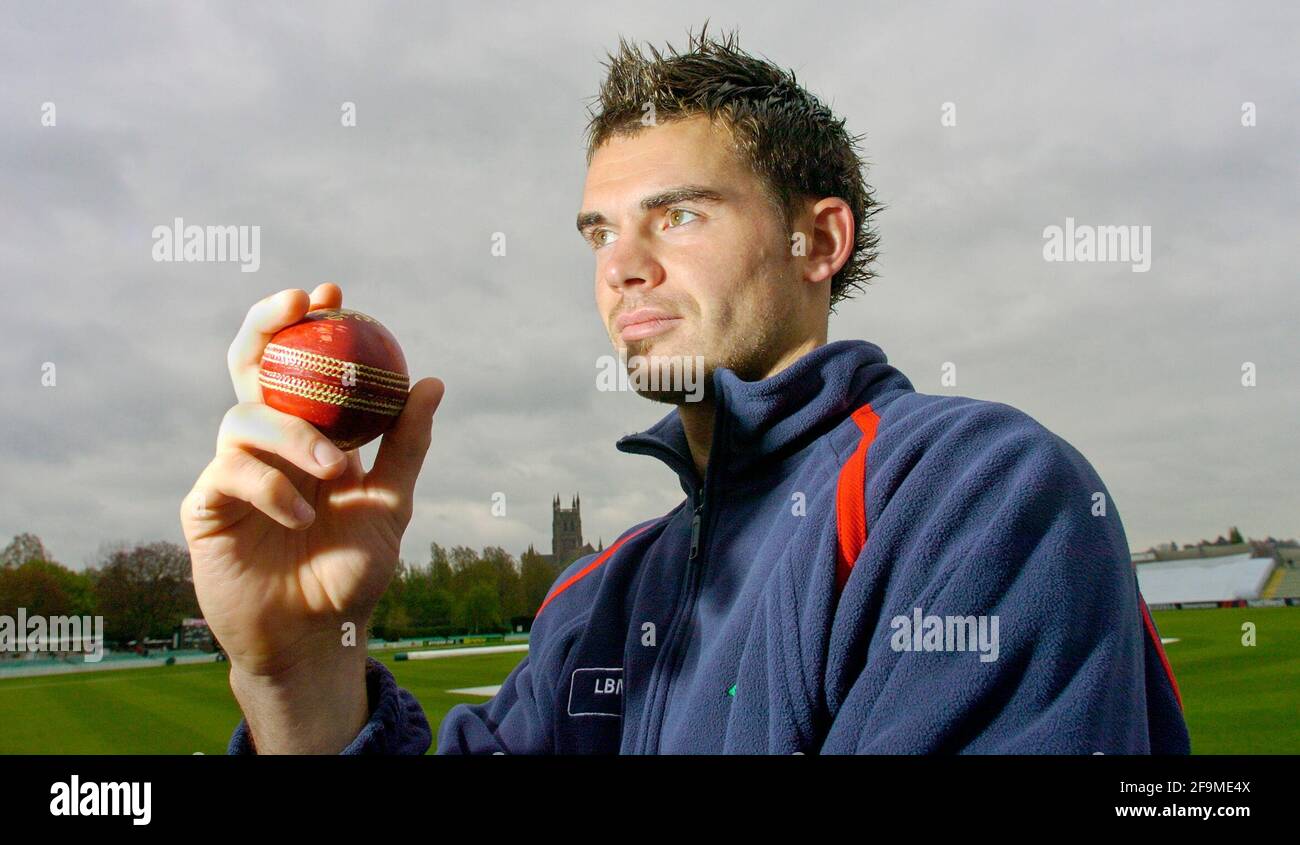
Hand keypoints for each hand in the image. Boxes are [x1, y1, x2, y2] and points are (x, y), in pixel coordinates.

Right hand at [180, 283, 443, 750]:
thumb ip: (405, 446)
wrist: (317, 636)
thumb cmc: (351, 572)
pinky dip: (270, 485)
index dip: (307, 325)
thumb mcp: (390, 505)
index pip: (300, 366)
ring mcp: (233, 472)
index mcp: (308, 436)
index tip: (333, 293)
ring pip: (243, 418)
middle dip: (266, 328)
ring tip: (335, 472)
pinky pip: (229, 473)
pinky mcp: (206, 507)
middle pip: (249, 367)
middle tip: (297, 306)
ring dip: (293, 435)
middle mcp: (267, 445)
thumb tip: (431, 382)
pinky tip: (298, 514)